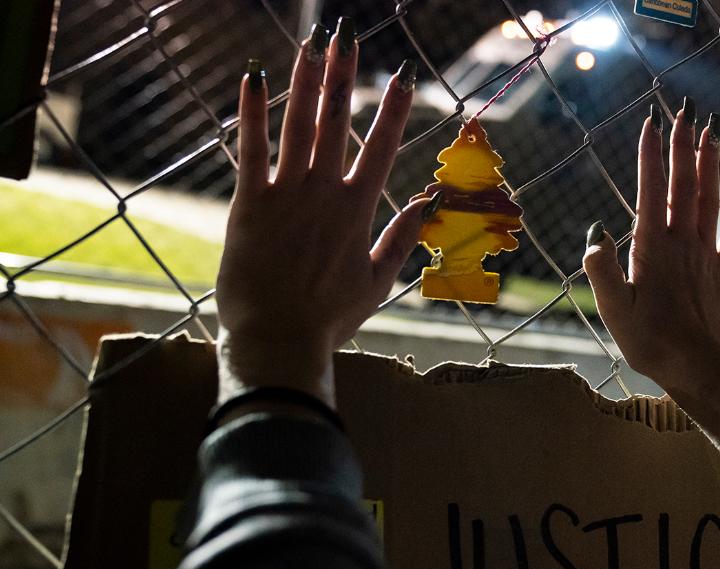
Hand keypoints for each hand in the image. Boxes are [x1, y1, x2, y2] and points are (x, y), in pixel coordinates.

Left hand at [216, 19, 432, 405]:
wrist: (278, 340)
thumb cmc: (329, 318)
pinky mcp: (249, 203)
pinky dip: (253, 112)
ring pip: (298, 126)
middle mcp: (324, 192)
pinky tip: (254, 77)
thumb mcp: (377, 281)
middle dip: (343, 76)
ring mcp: (286, 194)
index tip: (403, 74)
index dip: (393, 108)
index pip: (381, 147)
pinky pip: (251, 149)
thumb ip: (402, 236)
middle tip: (347, 36)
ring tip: (311, 43)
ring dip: (305, 81)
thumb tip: (429, 200)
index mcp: (357, 210)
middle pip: (336, 122)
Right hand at [583, 101, 719, 394]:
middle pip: (684, 184)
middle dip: (683, 145)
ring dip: (708, 161)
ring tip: (710, 129)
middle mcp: (683, 242)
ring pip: (709, 196)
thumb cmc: (650, 343)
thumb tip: (595, 231)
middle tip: (684, 110)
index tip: (651, 123)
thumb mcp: (612, 310)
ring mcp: (708, 252)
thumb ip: (601, 268)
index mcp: (652, 248)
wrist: (700, 369)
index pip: (651, 191)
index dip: (651, 156)